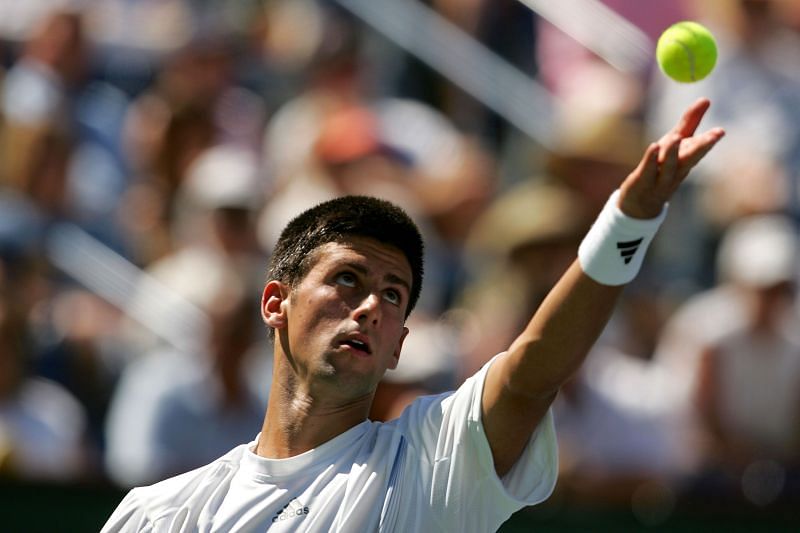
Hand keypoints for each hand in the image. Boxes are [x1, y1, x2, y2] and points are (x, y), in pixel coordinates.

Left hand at [618, 98, 724, 218]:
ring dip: (673, 153)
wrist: (641, 202)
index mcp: (686, 160)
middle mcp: (676, 170)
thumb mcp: (674, 143)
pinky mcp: (641, 181)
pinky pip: (647, 170)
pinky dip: (650, 159)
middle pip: (690, 159)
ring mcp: (659, 178)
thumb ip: (690, 122)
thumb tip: (706, 99)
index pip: (699, 150)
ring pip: (668, 166)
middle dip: (701, 147)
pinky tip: (654, 146)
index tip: (720, 131)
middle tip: (714, 135)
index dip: (709, 141)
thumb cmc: (661, 167)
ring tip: (676, 137)